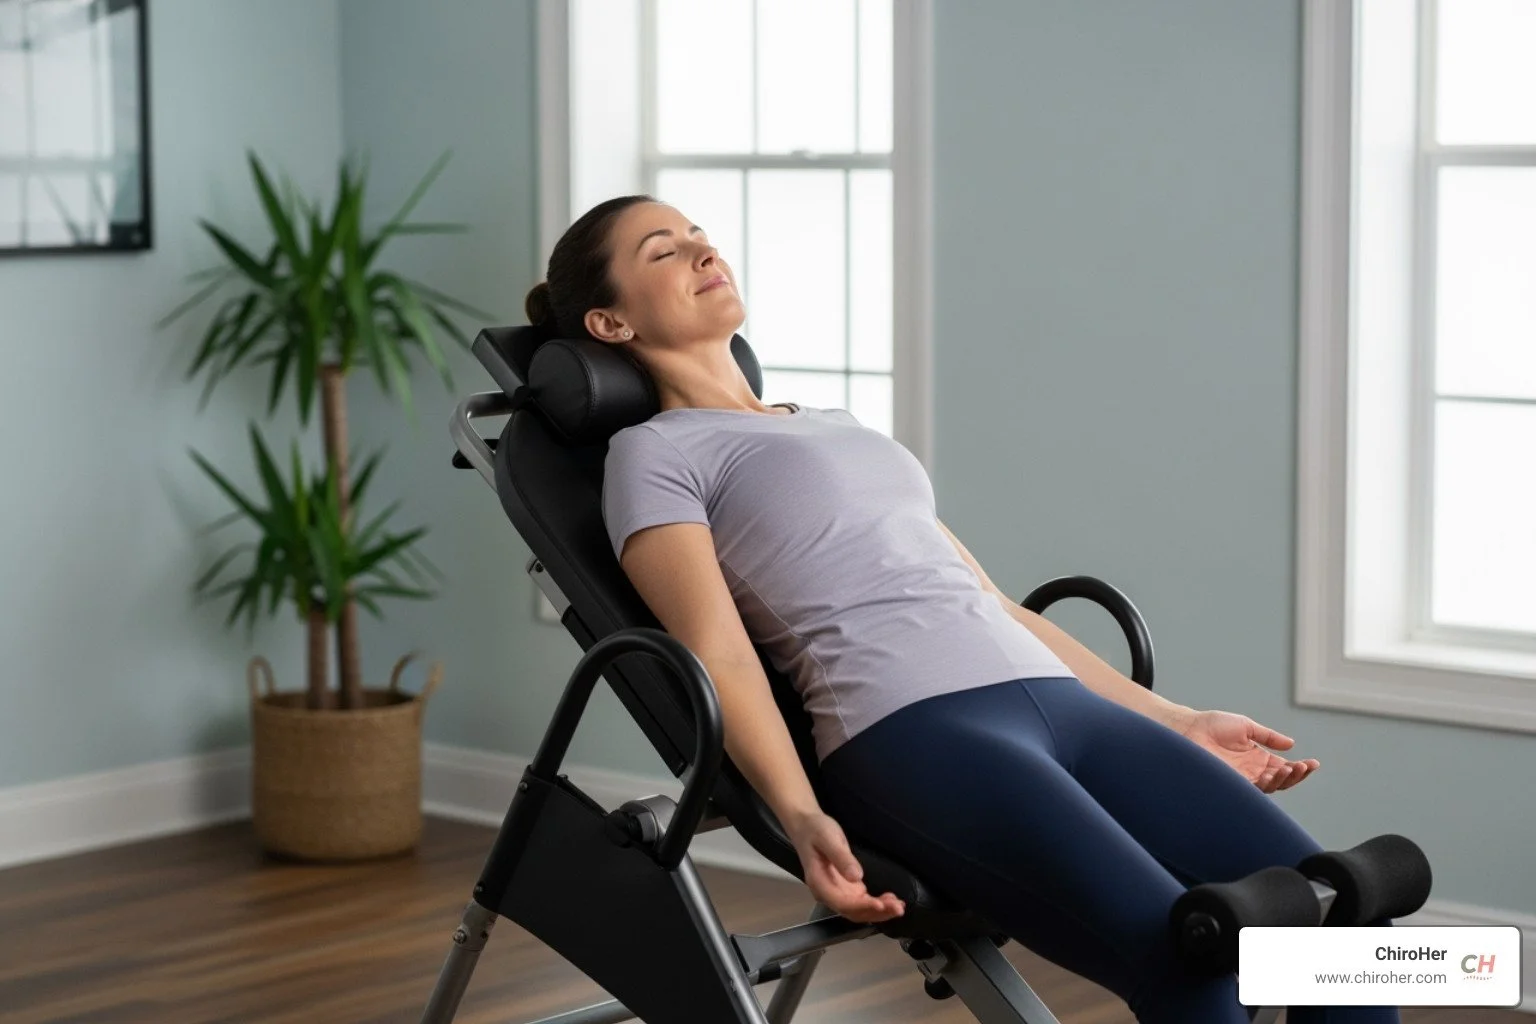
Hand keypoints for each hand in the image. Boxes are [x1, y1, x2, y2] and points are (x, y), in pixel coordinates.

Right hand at [783, 810, 905, 923]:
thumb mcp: (827, 838)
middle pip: (853, 912)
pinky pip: (862, 902)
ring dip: (879, 912)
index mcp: (819, 883)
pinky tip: (891, 901)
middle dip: (876, 913)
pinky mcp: (846, 888)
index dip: (862, 907)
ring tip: (898, 906)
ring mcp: (837, 892)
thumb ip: (841, 858)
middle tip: (898, 908)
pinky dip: (877, 904)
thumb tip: (857, 877)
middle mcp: (827, 893)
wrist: (807, 826)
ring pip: (859, 910)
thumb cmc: (815, 830)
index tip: (880, 904)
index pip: (842, 903)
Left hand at [1178, 710, 1319, 792]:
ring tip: (1290, 769)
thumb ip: (1268, 736)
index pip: (1283, 767)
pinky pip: (1252, 790)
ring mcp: (1242, 778)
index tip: (1313, 764)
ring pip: (1270, 787)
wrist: (1189, 729)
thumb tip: (1291, 744)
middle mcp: (1252, 771)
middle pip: (1281, 780)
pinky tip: (1272, 776)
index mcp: (1258, 758)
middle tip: (1304, 767)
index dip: (1300, 768)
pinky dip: (1265, 784)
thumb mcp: (1246, 727)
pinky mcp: (1231, 783)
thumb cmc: (1212, 725)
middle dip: (1296, 776)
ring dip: (1283, 780)